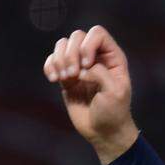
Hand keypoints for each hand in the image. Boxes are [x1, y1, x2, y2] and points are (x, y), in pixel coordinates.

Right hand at [43, 25, 137, 163]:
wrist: (103, 131)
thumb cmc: (114, 112)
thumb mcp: (115, 93)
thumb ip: (101, 74)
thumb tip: (81, 68)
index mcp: (113, 58)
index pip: (97, 33)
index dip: (88, 45)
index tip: (88, 65)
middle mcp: (96, 58)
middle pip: (76, 36)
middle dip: (71, 54)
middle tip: (74, 75)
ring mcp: (80, 66)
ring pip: (62, 45)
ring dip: (59, 60)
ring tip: (65, 79)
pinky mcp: (67, 76)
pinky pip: (52, 60)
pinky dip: (49, 66)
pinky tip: (54, 79)